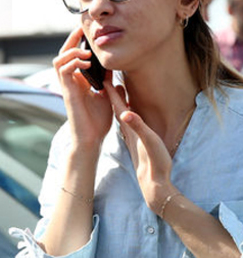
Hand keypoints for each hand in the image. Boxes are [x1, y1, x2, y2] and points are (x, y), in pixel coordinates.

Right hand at [54, 28, 112, 149]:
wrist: (92, 138)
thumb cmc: (98, 121)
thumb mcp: (107, 96)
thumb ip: (107, 82)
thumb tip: (113, 71)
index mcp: (78, 81)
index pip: (74, 56)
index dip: (78, 42)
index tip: (87, 32)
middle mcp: (70, 81)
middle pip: (63, 53)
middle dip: (71, 39)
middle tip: (81, 29)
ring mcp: (67, 86)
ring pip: (58, 59)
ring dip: (71, 51)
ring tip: (85, 52)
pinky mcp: (67, 92)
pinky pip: (63, 71)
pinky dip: (72, 62)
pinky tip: (85, 63)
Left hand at [104, 86, 172, 210]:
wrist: (154, 182)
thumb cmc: (154, 162)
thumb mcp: (149, 141)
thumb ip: (138, 126)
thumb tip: (125, 113)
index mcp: (129, 126)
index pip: (116, 104)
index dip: (110, 90)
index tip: (103, 75)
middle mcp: (127, 129)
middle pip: (117, 106)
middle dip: (111, 90)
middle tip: (106, 75)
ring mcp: (131, 135)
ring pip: (122, 113)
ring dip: (118, 100)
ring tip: (116, 87)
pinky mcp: (136, 140)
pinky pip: (129, 120)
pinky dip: (127, 111)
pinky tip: (128, 110)